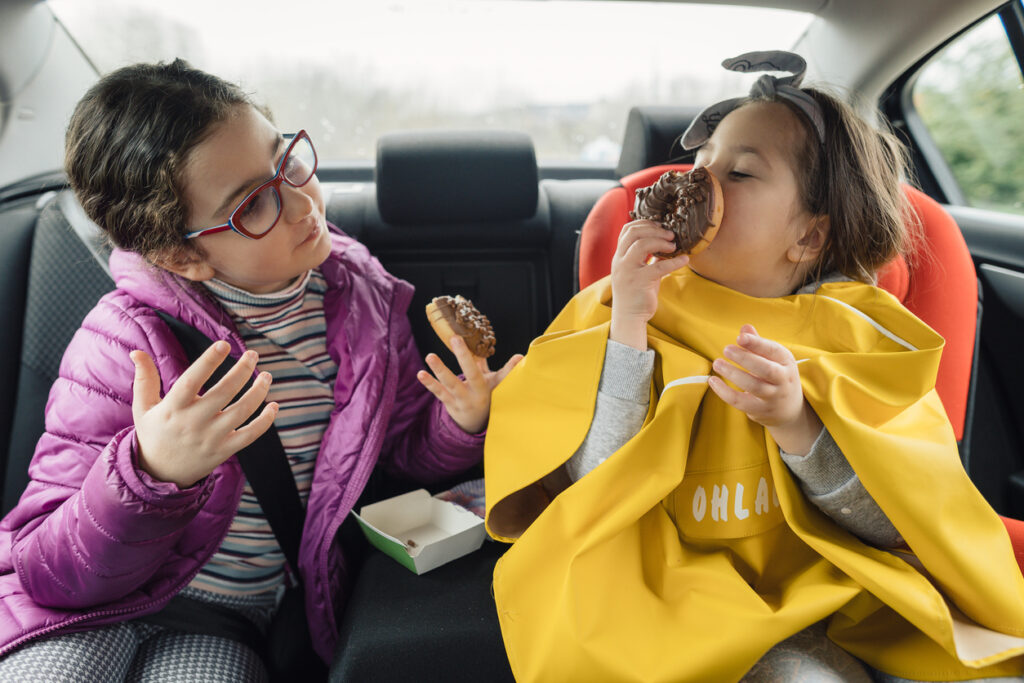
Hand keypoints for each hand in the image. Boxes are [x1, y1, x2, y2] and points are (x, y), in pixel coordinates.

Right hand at [130, 342, 278, 487]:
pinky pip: (250, 435)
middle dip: (242, 370)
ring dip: (258, 392)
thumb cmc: (154, 433)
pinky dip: (265, 421)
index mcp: (173, 408)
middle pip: (224, 392)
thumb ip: (144, 379)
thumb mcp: (142, 407)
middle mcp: (193, 422)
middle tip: (252, 354)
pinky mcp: (224, 450)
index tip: (224, 344)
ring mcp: (211, 437)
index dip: (208, 361)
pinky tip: (274, 405)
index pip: (192, 380)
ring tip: (267, 375)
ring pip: (242, 411)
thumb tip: (137, 351)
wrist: (160, 475)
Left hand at [416, 336, 522, 433]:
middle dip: (464, 357)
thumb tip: (519, 357)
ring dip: (440, 370)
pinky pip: (438, 393)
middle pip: (470, 374)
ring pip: (450, 384)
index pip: (487, 369)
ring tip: (430, 356)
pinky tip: (421, 373)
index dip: (485, 356)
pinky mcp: (449, 404)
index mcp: (486, 388)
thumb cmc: (487, 397)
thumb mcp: (496, 385)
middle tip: (456, 338)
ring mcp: (460, 401)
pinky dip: (430, 383)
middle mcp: (475, 395)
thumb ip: (502, 370)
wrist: (476, 424)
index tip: (481, 343)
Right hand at [610, 220, 688, 349]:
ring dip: (661, 241)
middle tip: (670, 234)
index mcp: (620, 256)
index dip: (644, 223)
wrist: (629, 317)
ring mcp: (628, 271)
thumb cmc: (636, 293)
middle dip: (654, 229)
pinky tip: (684, 260)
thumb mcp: (640, 271)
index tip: (660, 225)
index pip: (627, 230)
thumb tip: (665, 244)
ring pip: (641, 245)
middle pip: (634, 233)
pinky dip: (674, 262)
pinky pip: (658, 267)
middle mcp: (621, 261)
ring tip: (674, 246)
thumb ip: (648, 257)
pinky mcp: (639, 282)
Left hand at [707, 325, 822, 454]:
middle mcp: (783, 380)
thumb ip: (758, 344)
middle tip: (726, 349)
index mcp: (786, 362)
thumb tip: (745, 327)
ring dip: (733, 374)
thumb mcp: (773, 359)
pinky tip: (713, 381)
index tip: (740, 337)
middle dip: (745, 358)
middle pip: (766, 370)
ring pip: (753, 386)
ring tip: (717, 363)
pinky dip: (725, 392)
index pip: (774, 351)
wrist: (789, 409)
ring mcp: (773, 397)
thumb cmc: (776, 376)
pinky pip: (741, 402)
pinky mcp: (760, 410)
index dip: (757, 343)